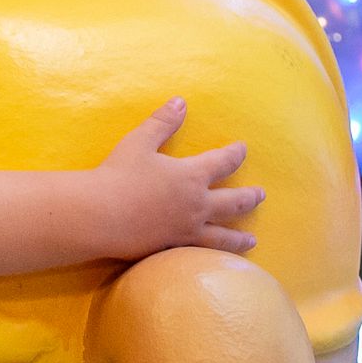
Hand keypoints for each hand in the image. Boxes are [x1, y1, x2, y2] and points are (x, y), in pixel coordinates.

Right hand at [93, 99, 260, 258]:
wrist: (100, 215)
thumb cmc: (119, 175)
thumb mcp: (140, 141)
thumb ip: (163, 122)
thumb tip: (181, 102)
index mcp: (192, 176)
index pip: (223, 162)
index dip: (235, 154)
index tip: (243, 149)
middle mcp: (196, 205)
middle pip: (233, 202)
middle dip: (250, 197)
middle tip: (261, 195)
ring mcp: (186, 231)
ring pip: (223, 236)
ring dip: (240, 237)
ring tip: (252, 240)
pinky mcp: (172, 249)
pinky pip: (201, 254)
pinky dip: (214, 257)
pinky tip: (217, 260)